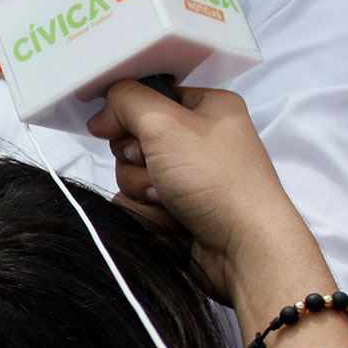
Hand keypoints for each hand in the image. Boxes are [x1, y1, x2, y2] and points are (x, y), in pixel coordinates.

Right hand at [85, 82, 310, 305]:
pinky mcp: (181, 209)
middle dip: (137, 161)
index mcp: (209, 108)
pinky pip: (138, 204)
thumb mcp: (166, 123)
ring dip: (141, 191)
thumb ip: (125, 101)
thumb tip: (102, 115)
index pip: (148, 98)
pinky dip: (148, 214)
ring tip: (173, 202)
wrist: (245, 249)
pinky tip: (174, 220)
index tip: (128, 130)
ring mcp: (191, 178)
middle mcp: (201, 141)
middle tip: (160, 171)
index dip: (130, 115)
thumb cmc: (221, 184)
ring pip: (131, 175)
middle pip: (133, 140)